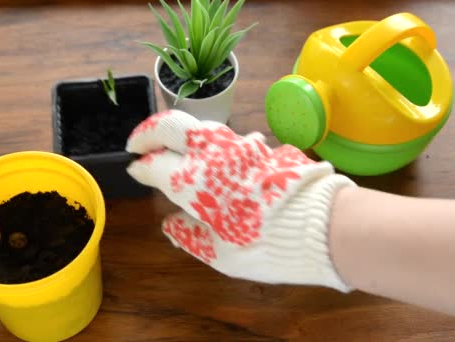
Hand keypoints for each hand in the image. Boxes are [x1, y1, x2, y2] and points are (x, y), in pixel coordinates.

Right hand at [126, 110, 354, 290]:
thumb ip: (189, 235)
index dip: (141, 165)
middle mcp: (211, 154)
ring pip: (202, 126)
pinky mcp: (263, 146)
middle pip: (171, 125)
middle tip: (141, 142)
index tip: (135, 168)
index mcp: (191, 181)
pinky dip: (214, 144)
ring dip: (183, 133)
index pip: (154, 164)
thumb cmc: (262, 245)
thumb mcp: (218, 253)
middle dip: (150, 131)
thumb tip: (171, 224)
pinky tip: (218, 159)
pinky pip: (230, 139)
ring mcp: (239, 145)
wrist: (320, 225)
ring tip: (177, 148)